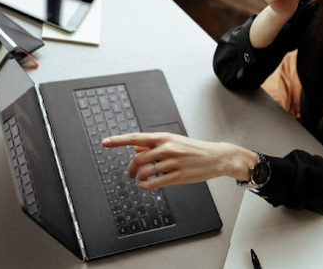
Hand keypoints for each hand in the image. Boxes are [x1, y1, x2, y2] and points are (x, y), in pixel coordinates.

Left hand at [102, 132, 257, 189]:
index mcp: (165, 138)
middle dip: (131, 168)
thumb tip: (136, 146)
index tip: (105, 142)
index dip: (118, 140)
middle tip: (131, 173)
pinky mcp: (178, 176)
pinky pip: (155, 183)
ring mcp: (173, 163)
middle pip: (138, 158)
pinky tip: (146, 185)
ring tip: (141, 178)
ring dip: (139, 176)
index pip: (136, 138)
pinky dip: (146, 185)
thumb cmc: (195, 149)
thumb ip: (154, 144)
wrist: (217, 157)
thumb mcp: (175, 142)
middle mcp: (168, 148)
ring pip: (146, 171)